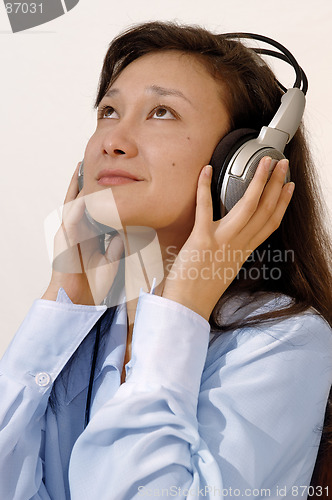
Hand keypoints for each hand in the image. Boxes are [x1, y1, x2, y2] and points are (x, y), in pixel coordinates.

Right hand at [42, 163, 123, 304]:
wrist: (79, 300)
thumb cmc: (93, 284)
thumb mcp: (111, 260)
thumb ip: (116, 245)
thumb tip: (124, 232)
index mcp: (88, 236)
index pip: (93, 209)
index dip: (99, 195)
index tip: (108, 180)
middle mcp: (77, 232)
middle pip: (81, 202)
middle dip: (85, 183)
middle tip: (90, 162)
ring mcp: (69, 233)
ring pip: (73, 203)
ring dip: (77, 185)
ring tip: (81, 166)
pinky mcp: (63, 238)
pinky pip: (70, 214)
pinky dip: (76, 200)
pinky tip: (82, 186)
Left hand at [162, 157, 294, 319]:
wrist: (188, 306)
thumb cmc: (202, 289)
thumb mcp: (225, 269)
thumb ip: (232, 251)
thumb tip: (232, 238)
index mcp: (244, 251)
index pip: (270, 223)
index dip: (282, 203)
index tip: (289, 187)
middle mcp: (238, 244)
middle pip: (264, 210)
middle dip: (276, 183)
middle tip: (282, 164)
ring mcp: (222, 241)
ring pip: (247, 206)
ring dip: (258, 181)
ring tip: (264, 162)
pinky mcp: (202, 239)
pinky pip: (204, 207)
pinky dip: (204, 187)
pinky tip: (207, 170)